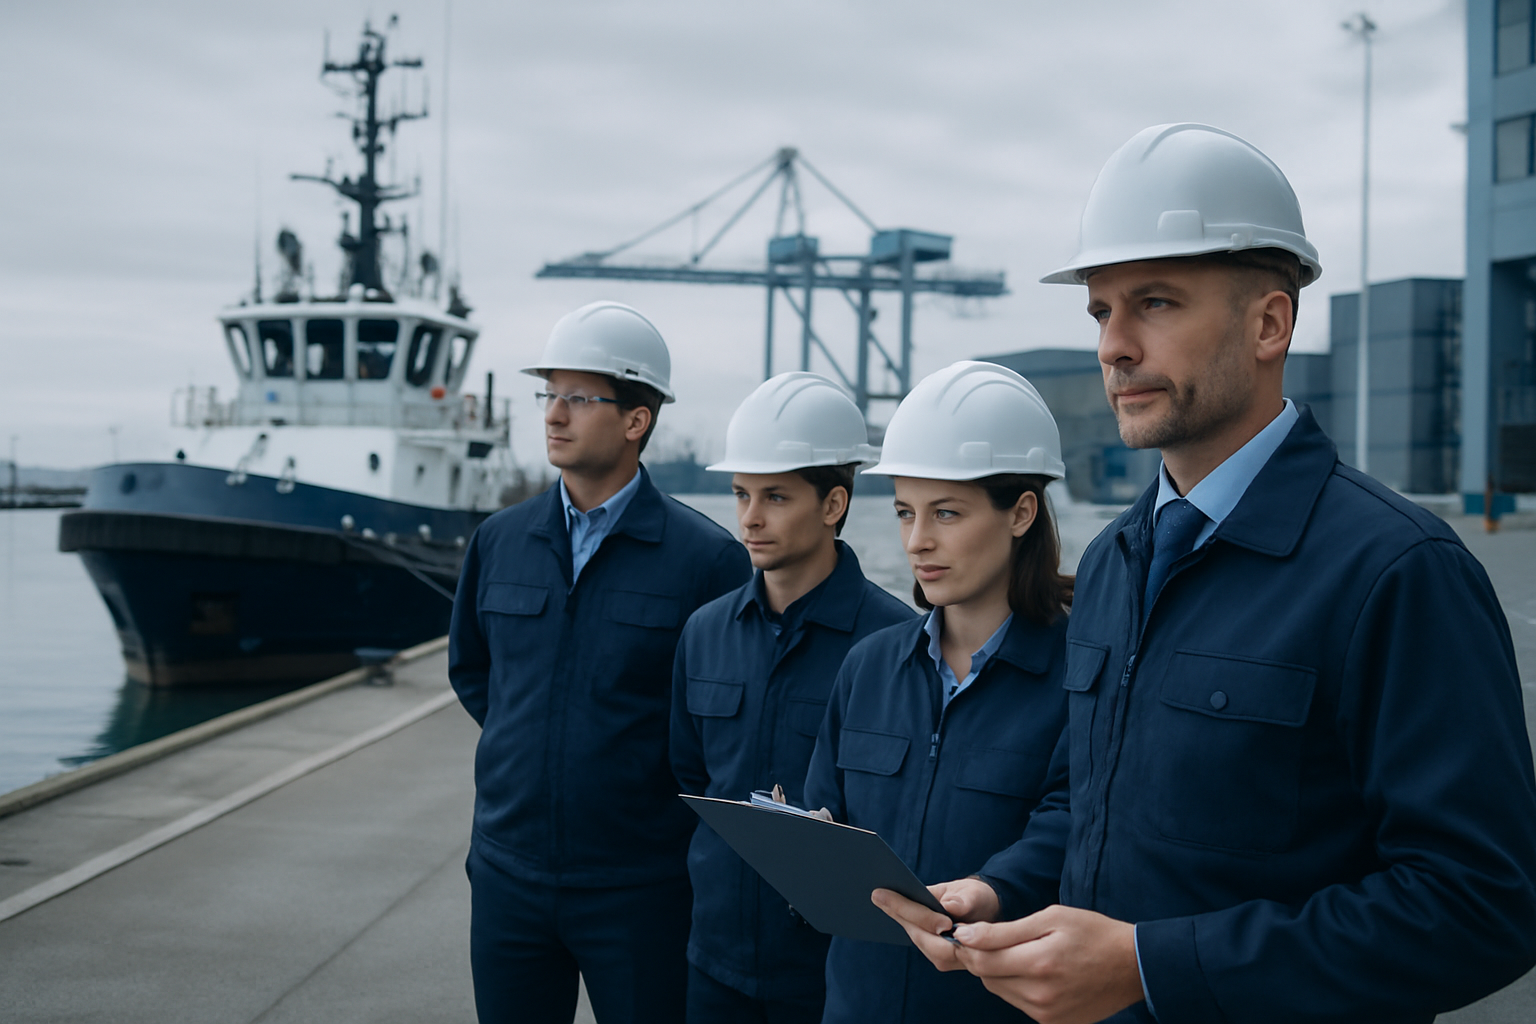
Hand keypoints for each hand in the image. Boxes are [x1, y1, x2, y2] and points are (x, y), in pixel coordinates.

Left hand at [871, 878, 999, 972]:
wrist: (987, 912)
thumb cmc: (979, 900)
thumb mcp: (975, 895)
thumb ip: (964, 901)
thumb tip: (949, 906)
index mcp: (967, 935)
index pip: (930, 923)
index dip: (906, 909)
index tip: (883, 893)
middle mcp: (955, 954)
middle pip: (919, 934)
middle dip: (897, 914)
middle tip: (875, 894)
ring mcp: (946, 959)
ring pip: (917, 939)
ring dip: (898, 919)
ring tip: (878, 898)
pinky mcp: (939, 956)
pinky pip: (919, 938)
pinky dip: (904, 922)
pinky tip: (889, 907)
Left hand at [949, 905, 1142, 1023]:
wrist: (1132, 966)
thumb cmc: (1092, 933)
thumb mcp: (1051, 918)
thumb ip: (1004, 930)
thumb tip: (966, 936)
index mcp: (1039, 963)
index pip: (981, 959)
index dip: (966, 944)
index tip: (963, 932)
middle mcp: (1040, 995)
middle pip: (986, 977)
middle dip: (981, 957)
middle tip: (989, 939)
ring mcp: (1046, 1014)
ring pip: (1000, 991)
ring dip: (998, 972)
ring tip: (1019, 953)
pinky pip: (1018, 1003)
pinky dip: (1016, 986)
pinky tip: (1034, 971)